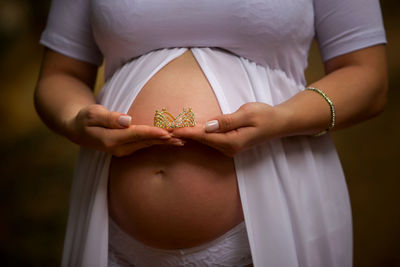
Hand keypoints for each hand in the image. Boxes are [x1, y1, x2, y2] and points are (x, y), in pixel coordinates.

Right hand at [65, 104, 184, 156]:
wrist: (77, 130)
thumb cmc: (84, 118)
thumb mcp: (92, 114)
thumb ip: (109, 117)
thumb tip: (127, 120)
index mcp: (111, 139)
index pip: (136, 134)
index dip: (152, 132)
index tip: (167, 132)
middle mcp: (120, 148)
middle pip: (146, 142)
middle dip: (165, 140)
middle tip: (183, 137)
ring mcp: (124, 150)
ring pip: (148, 145)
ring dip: (165, 143)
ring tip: (182, 140)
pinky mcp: (128, 149)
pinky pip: (146, 145)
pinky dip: (159, 143)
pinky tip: (171, 141)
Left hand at [171, 102, 286, 156]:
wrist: (278, 123)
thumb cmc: (265, 116)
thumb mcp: (247, 114)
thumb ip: (227, 121)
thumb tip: (208, 126)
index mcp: (231, 142)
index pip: (204, 136)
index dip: (186, 132)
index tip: (171, 129)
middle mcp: (228, 148)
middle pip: (201, 140)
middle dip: (183, 134)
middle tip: (163, 128)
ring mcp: (228, 147)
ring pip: (204, 140)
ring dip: (188, 134)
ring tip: (170, 129)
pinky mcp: (228, 143)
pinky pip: (209, 139)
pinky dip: (197, 134)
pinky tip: (187, 132)